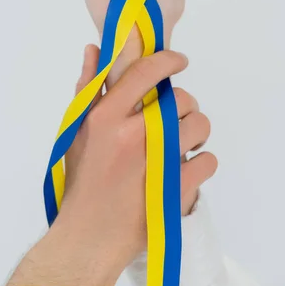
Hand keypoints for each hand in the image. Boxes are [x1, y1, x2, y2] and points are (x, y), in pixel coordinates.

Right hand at [46, 45, 217, 285]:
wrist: (90, 236)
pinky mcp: (177, 188)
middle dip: (183, 107)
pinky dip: (203, 163)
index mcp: (105, 118)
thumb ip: (87, 89)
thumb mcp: (76, 133)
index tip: (178, 61)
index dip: (169, 60)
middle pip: (181, 99)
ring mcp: (157, 162)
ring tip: (182, 145)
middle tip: (175, 121)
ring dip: (196, 132)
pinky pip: (208, 160)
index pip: (145, 72)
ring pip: (199, 125)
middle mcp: (132, 135)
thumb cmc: (82, 183)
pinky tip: (187, 170)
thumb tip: (94, 49)